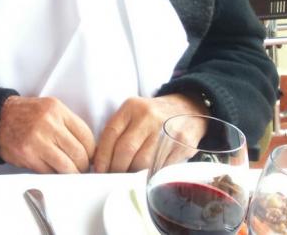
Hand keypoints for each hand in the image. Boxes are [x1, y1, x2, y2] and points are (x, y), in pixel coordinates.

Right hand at [0, 95, 95, 173]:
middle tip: (81, 168)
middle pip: (79, 153)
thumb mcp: (49, 109)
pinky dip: (54, 174)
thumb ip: (67, 124)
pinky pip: (49, 172)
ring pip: (67, 166)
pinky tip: (52, 170)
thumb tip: (87, 149)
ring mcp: (37, 140)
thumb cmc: (24, 115)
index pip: (86, 135)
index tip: (90, 157)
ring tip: (69, 172)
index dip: (91, 151)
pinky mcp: (28, 154)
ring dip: (71, 173)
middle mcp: (48, 123)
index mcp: (56, 110)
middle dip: (83, 165)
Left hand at [92, 94, 207, 172]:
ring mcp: (166, 129)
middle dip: (116, 168)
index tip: (99, 169)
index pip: (110, 133)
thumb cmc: (153, 116)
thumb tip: (100, 160)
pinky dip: (151, 175)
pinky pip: (161, 166)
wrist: (188, 109)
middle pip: (125, 149)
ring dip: (133, 174)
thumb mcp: (133, 113)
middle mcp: (148, 116)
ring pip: (143, 161)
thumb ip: (118, 131)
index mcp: (131, 107)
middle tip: (112, 178)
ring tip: (127, 179)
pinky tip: (146, 177)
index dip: (102, 155)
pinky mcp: (182, 143)